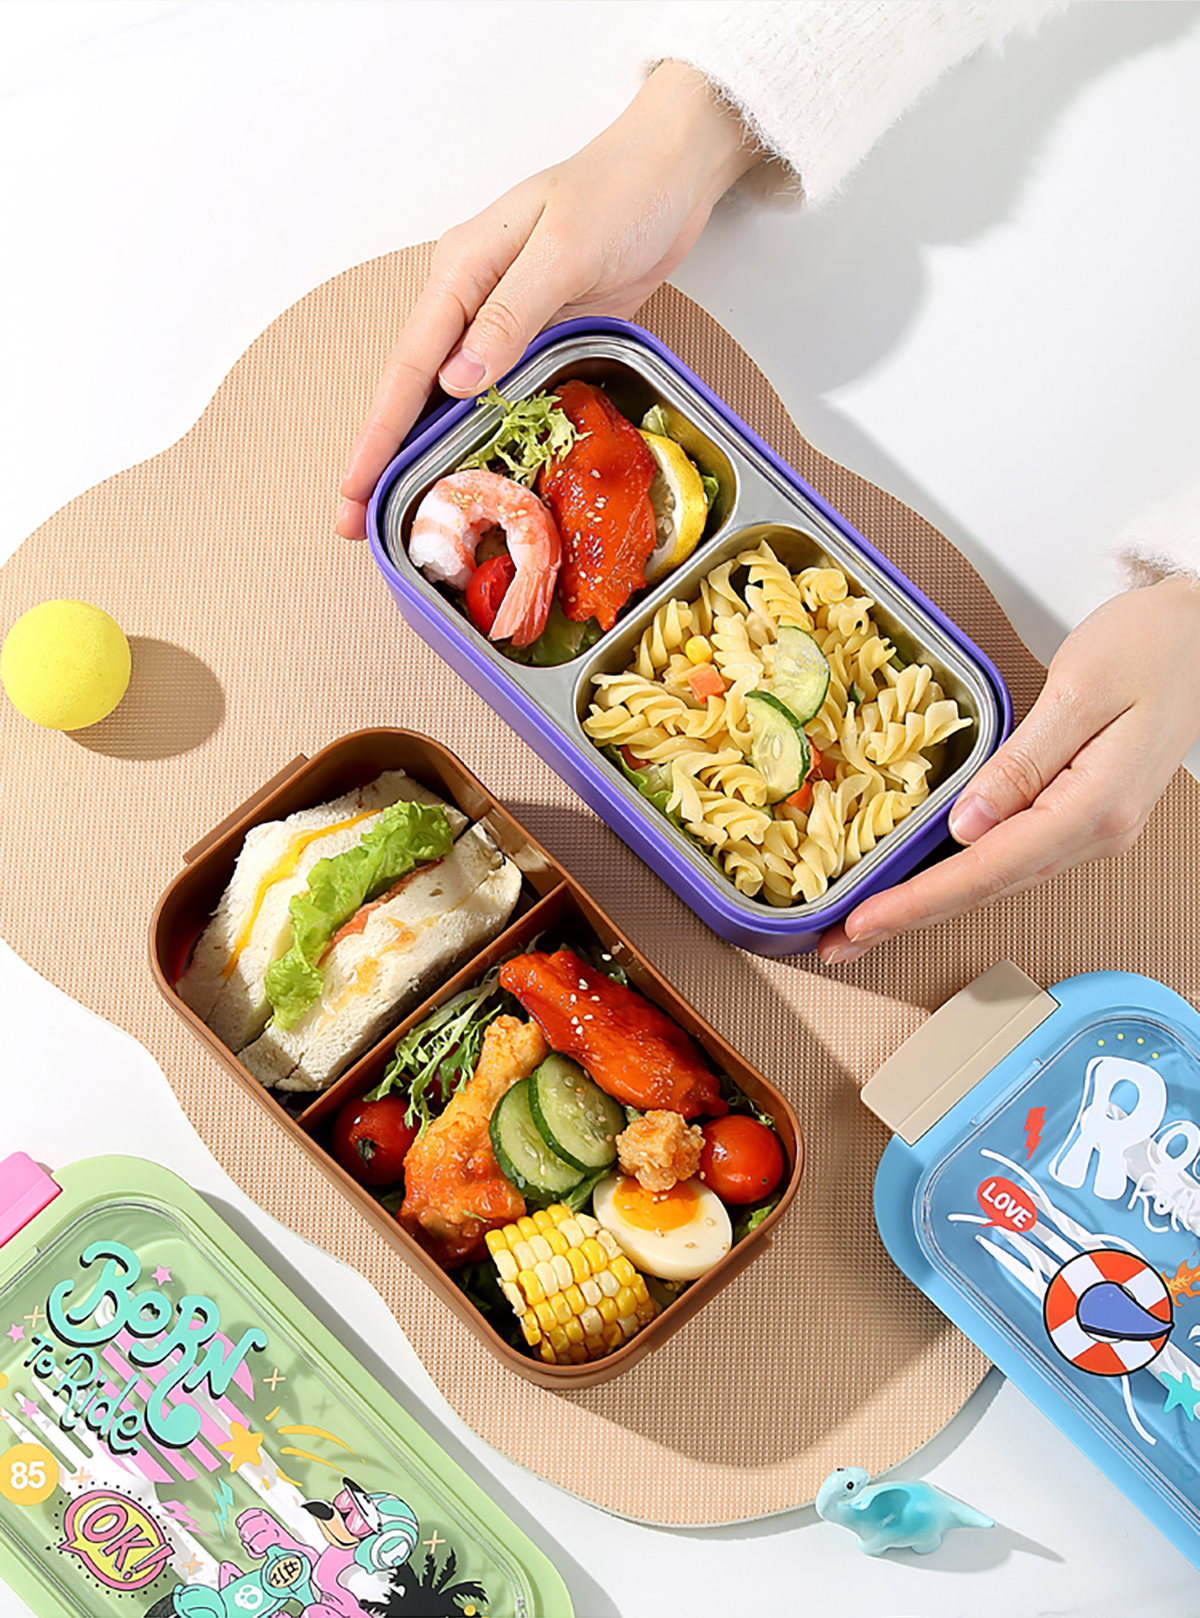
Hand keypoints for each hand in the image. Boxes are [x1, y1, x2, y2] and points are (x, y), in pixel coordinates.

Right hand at [335, 62, 760, 539]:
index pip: (408, 366)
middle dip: (381, 457)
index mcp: (461, 271)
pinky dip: (470, 438)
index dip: (379, 433)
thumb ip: (511, 313)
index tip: (354, 487)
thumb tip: (455, 380)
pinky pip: (494, 399)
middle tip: (354, 522)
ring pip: (447, 401)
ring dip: (419, 456)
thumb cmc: (619, 194)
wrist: (671, 174)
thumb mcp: (564, 249)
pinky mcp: (537, 340)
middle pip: (413, 390)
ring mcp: (502, 323)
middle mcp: (469, 300)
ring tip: (394, 514)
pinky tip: (460, 475)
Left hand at [819, 575, 1199, 963]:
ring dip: (928, 903)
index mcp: (1094, 807)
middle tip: (840, 941)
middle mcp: (1096, 832)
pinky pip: (1011, 857)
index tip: (862, 921)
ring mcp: (1092, 829)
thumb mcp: (1079, 689)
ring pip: (996, 880)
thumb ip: (1021, 762)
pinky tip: (923, 884)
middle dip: (909, 918)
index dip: (918, 901)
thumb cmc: (1152, 646)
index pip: (987, 870)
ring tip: (866, 922)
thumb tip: (966, 825)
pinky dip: (959, 877)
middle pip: (986, 889)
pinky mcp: (1082, 814)